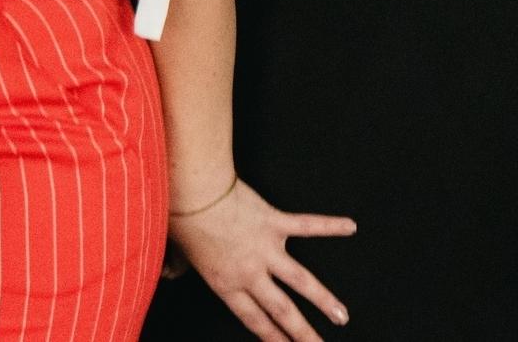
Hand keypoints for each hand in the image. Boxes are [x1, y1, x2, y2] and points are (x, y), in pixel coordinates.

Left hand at [164, 178, 355, 340]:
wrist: (194, 190)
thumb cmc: (182, 218)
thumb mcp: (175, 251)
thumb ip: (176, 267)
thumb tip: (167, 272)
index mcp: (226, 284)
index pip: (254, 320)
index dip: (272, 337)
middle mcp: (250, 272)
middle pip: (283, 311)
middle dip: (303, 334)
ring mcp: (266, 248)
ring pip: (302, 281)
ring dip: (324, 300)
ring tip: (342, 316)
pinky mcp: (275, 222)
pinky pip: (308, 225)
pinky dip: (330, 225)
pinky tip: (350, 227)